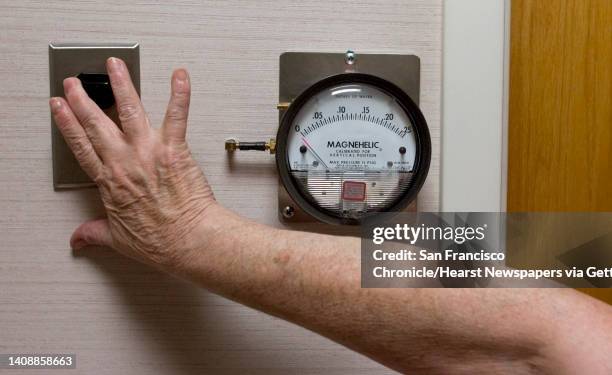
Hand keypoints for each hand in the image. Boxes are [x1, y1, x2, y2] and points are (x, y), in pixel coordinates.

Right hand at [49, 57, 215, 269]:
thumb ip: (96, 233)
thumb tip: (79, 239)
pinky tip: (180, 76)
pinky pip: (177, 115)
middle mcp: (125, 161)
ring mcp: (149, 152)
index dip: (67, 124)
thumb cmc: (159, 241)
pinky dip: (180, 94)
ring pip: (131, 110)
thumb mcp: (118, 239)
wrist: (188, 240)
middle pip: (97, 123)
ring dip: (122, 85)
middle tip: (74, 82)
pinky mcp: (174, 149)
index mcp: (110, 181)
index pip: (81, 146)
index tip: (59, 107)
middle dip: (83, 99)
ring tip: (115, 65)